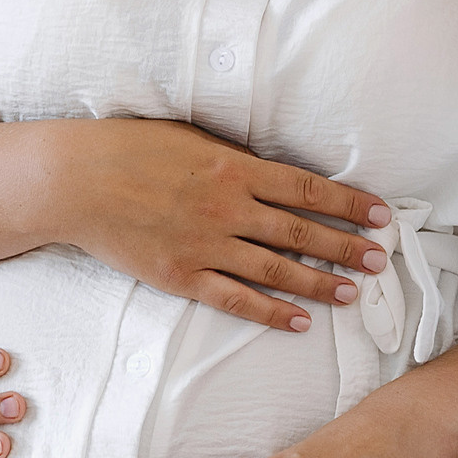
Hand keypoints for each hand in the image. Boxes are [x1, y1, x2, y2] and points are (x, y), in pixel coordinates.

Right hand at [46, 118, 392, 332]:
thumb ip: (236, 158)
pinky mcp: (181, 275)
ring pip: (276, 270)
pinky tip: (300, 321)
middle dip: (346, 247)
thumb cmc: (131, 148)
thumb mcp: (193, 136)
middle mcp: (227, 208)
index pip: (307, 188)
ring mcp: (205, 245)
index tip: (381, 215)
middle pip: (301, 232)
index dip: (349, 203)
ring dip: (319, 283)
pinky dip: (272, 312)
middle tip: (379, 260)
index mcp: (234, 167)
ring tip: (352, 292)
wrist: (76, 180)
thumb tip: (276, 173)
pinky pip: (236, 300)